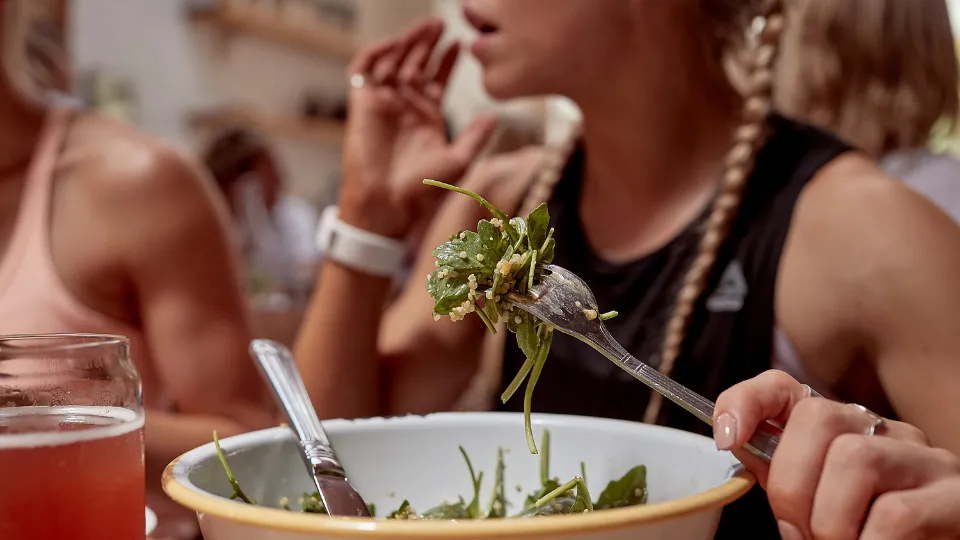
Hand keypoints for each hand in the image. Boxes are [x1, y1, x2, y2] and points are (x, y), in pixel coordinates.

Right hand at [340, 18, 496, 237]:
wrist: (388, 204)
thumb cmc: (422, 190)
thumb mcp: (458, 160)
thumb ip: (476, 136)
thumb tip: (496, 116)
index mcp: (427, 117)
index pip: (437, 79)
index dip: (447, 60)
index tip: (461, 43)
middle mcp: (404, 107)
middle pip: (415, 64)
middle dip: (427, 43)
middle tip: (441, 23)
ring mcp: (382, 103)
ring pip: (392, 60)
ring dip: (407, 42)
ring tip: (424, 28)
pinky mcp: (362, 103)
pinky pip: (364, 69)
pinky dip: (377, 52)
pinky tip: (396, 43)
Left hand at [715, 370, 959, 539]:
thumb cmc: (868, 535)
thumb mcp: (816, 504)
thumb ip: (781, 473)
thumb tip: (733, 441)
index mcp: (843, 431)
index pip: (784, 387)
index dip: (747, 401)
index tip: (725, 438)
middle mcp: (884, 432)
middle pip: (817, 419)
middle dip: (791, 486)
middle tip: (800, 533)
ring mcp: (925, 459)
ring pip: (854, 459)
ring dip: (830, 521)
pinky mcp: (956, 497)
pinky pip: (895, 514)